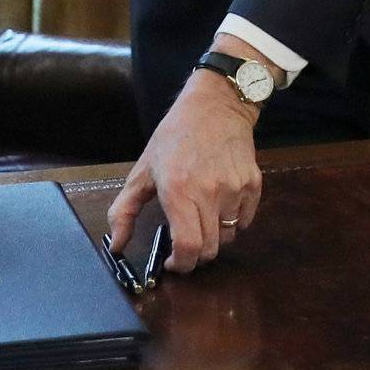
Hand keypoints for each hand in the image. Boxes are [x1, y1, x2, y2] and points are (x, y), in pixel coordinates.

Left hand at [106, 70, 262, 272]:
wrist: (215, 105)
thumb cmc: (174, 136)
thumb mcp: (143, 170)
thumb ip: (124, 211)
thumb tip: (116, 246)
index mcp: (178, 191)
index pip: (188, 247)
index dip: (181, 264)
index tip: (173, 262)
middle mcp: (209, 193)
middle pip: (209, 249)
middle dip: (195, 255)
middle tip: (185, 243)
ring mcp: (235, 189)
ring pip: (228, 237)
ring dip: (214, 237)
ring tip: (202, 219)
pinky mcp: (253, 184)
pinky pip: (244, 221)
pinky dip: (233, 222)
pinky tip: (220, 206)